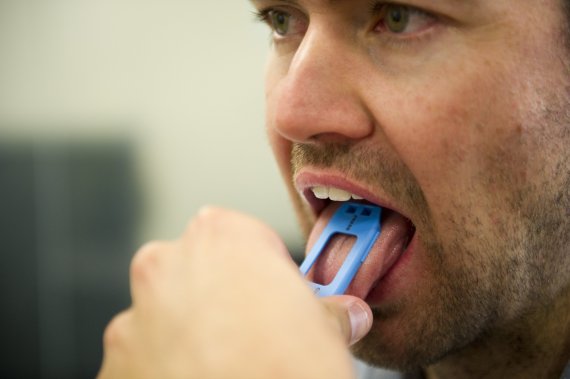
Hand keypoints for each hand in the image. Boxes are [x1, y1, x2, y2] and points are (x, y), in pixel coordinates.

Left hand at [97, 207, 371, 378]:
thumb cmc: (284, 372)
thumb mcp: (327, 332)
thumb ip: (329, 311)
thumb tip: (344, 314)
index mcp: (220, 236)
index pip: (246, 237)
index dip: (268, 269)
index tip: (280, 294)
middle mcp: (167, 266)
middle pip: (201, 271)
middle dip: (226, 297)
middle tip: (257, 334)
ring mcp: (134, 317)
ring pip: (169, 315)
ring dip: (193, 334)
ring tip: (229, 367)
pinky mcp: (114, 365)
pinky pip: (146, 357)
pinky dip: (168, 369)